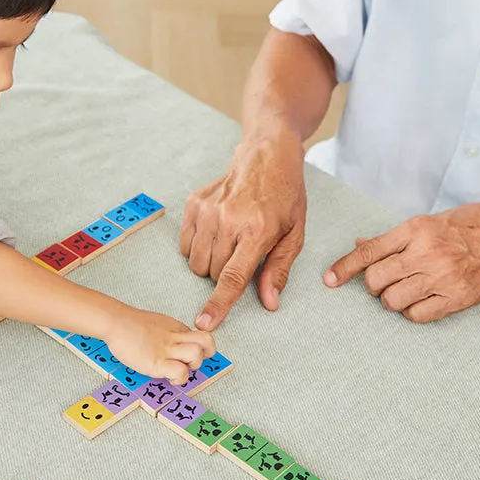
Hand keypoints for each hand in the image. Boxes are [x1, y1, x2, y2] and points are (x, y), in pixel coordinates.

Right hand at [103, 309, 214, 385]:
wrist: (115, 322)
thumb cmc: (130, 325)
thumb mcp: (157, 324)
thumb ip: (168, 333)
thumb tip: (171, 346)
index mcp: (176, 328)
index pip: (201, 337)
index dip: (200, 349)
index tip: (187, 355)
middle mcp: (175, 337)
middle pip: (207, 341)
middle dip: (205, 355)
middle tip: (189, 362)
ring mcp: (167, 350)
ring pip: (197, 355)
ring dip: (192, 367)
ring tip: (178, 370)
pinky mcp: (157, 362)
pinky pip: (180, 372)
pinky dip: (179, 379)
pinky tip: (168, 377)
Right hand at [181, 129, 306, 328]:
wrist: (266, 156)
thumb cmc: (285, 196)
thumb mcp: (294, 234)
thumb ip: (278, 270)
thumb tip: (268, 302)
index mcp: (258, 231)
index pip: (233, 277)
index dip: (218, 304)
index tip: (204, 323)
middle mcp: (229, 220)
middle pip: (212, 273)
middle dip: (224, 275)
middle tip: (242, 255)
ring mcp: (208, 210)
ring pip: (196, 262)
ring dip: (210, 264)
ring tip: (229, 243)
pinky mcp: (194, 204)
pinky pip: (185, 245)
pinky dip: (197, 248)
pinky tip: (215, 233)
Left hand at [323, 203, 479, 322]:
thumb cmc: (466, 228)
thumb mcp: (427, 223)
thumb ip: (392, 238)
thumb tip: (359, 246)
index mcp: (415, 229)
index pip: (369, 252)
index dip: (344, 268)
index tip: (329, 280)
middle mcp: (427, 253)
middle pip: (376, 280)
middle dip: (372, 285)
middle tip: (383, 281)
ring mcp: (443, 277)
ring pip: (392, 301)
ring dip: (390, 299)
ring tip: (404, 289)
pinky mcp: (457, 298)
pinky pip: (417, 315)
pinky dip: (412, 311)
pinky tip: (421, 300)